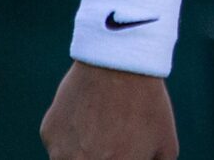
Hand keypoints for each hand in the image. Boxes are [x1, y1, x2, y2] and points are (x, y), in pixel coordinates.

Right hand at [40, 60, 178, 158]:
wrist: (119, 62)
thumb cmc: (147, 105)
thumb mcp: (165, 145)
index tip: (121, 153)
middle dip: (100, 156)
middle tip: (110, 142)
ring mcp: (60, 153)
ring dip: (82, 154)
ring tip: (102, 129)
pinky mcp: (48, 134)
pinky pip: (59, 145)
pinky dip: (71, 137)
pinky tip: (88, 114)